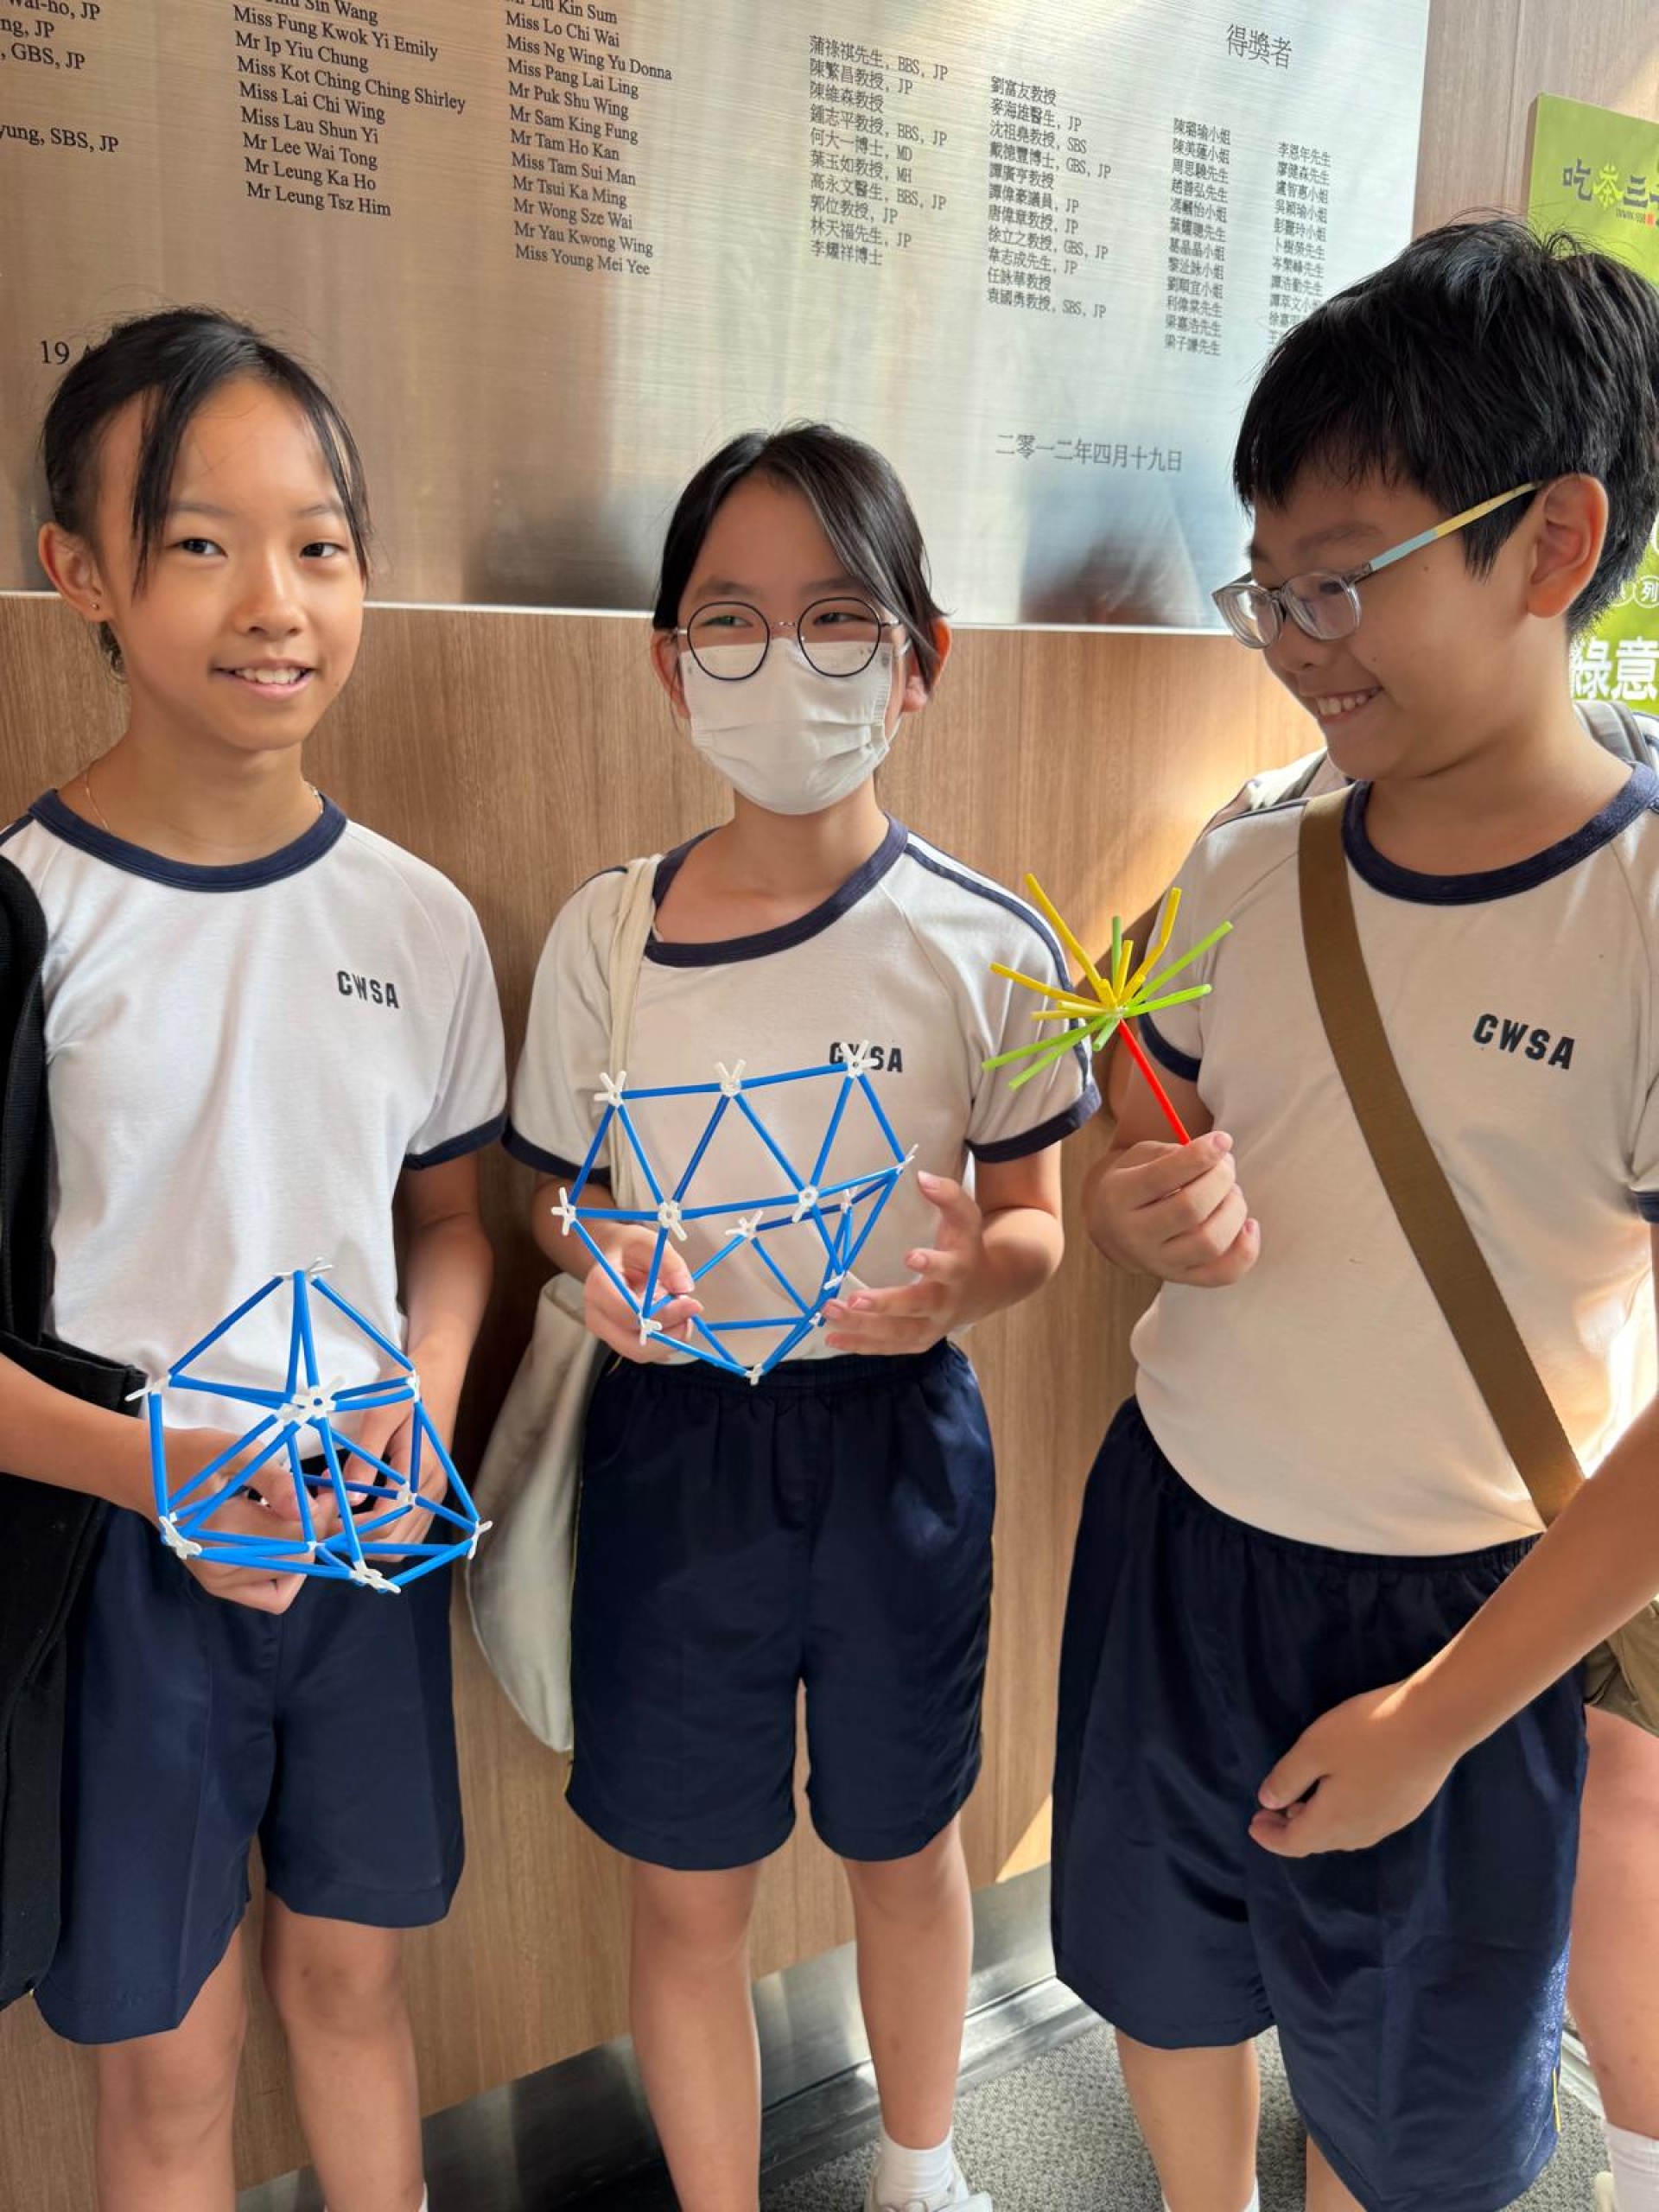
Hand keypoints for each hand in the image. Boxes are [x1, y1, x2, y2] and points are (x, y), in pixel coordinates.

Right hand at [163, 1426, 322, 1614]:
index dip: (321, 1511)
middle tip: (320, 1491)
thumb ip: (274, 1479)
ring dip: (306, 1546)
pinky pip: (272, 1594)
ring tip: (303, 1511)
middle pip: (298, 1560)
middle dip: (319, 1526)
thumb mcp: (235, 1452)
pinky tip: (286, 1538)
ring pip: (289, 1579)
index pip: (298, 1537)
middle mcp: (220, 1568)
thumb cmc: (193, 1456)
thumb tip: (307, 1509)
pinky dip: (287, 1570)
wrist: (147, 1474)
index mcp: (222, 1532)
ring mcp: (219, 1583)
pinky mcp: (220, 1586)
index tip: (324, 1483)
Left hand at [336, 1394, 434, 1554]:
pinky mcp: (431, 1496)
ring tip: (340, 1520)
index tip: (321, 1520)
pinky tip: (360, 1518)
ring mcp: (434, 1495)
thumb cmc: (404, 1390)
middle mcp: (432, 1489)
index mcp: (421, 1469)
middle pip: (395, 1542)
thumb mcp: (381, 1411)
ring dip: (369, 1543)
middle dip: (356, 1541)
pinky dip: (383, 1536)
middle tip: (324, 1522)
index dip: (351, 1531)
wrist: (435, 1377)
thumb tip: (350, 1498)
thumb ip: (366, 1455)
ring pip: (402, 1544)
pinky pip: (408, 1534)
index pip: (387, 1521)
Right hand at [584, 1225, 701, 1362]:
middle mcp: (596, 1315)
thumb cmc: (630, 1250)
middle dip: (669, 1336)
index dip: (665, 1314)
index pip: (630, 1314)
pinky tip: (674, 1320)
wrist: (614, 1259)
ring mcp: (605, 1331)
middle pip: (633, 1345)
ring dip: (670, 1339)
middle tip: (691, 1315)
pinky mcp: (618, 1340)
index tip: (693, 1303)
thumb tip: (684, 1289)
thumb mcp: (650, 1243)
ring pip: (641, 1353)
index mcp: (599, 1287)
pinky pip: (644, 1352)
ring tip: (683, 1314)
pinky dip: (665, 1341)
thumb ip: (669, 1262)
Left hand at [822, 1170, 984, 1354]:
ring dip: (863, 1327)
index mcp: (959, 1270)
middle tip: (853, 1299)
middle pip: (915, 1307)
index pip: (948, 1268)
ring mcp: (932, 1327)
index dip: (931, 1264)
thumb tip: (922, 1176)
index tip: (909, 1256)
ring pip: (897, 1333)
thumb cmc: (966, 1247)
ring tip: (830, 1313)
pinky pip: (888, 1347)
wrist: (985, 1289)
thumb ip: (948, 1195)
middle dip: (884, 1305)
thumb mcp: (966, 1218)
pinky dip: (861, 1345)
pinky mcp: (918, 1342)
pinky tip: (832, 1336)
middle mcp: (946, 1304)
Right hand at [1088, 1131, 1258, 1285]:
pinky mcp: (1182, 1278)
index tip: (1223, 1140)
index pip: (1164, 1176)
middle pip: (1191, 1209)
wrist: (1113, 1231)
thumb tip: (1218, 1156)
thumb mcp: (1140, 1158)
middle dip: (1221, 1179)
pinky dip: (1246, 1250)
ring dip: (1234, 1211)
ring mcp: (1159, 1263)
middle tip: (1226, 1166)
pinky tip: (1248, 1225)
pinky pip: (1223, 1274)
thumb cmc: (1135, 1183)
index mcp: (1119, 1197)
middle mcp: (1136, 1236)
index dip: (1201, 1155)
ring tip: (1231, 1194)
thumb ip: (1174, 1153)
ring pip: (1210, 1243)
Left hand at [1249, 1683, 1455, 1857]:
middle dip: (1291, 1829)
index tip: (1254, 1823)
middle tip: (1272, 1810)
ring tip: (1303, 1802)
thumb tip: (1268, 1803)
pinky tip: (1343, 1793)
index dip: (1269, 1836)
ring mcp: (1389, 1823)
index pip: (1293, 1843)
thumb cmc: (1366, 1733)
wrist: (1434, 1724)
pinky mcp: (1408, 1808)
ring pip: (1344, 1835)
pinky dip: (1344, 1816)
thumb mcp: (1314, 1749)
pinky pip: (1365, 1823)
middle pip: (1318, 1842)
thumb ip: (1287, 1779)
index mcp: (1333, 1823)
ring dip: (1319, 1822)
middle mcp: (1362, 1833)